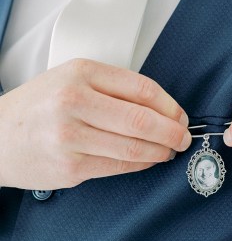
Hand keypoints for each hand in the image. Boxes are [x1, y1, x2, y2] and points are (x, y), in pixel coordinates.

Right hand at [0, 59, 190, 189]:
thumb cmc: (38, 105)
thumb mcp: (71, 78)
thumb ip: (113, 87)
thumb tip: (162, 108)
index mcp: (81, 73)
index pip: (142, 89)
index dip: (170, 106)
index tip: (181, 116)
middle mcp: (74, 102)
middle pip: (142, 121)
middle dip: (173, 132)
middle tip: (184, 137)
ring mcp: (70, 137)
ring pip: (133, 148)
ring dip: (160, 151)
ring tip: (168, 151)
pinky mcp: (69, 167)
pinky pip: (118, 166)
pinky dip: (140, 164)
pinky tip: (147, 160)